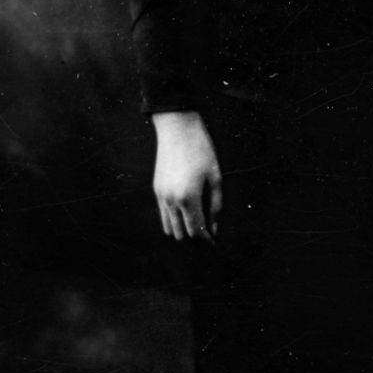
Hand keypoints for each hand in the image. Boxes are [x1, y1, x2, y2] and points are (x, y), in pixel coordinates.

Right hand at [152, 111, 221, 240]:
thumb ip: (216, 205)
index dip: (207, 241)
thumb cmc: (201, 149)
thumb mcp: (215, 177)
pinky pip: (163, 215)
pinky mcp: (156, 189)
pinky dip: (174, 221)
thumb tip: (214, 228)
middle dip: (195, 240)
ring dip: (183, 233)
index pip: (196, 231)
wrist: (177, 128)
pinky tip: (186, 216)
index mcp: (188, 197)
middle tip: (208, 238)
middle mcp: (171, 200)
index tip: (215, 244)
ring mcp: (161, 196)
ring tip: (197, 229)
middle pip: (181, 235)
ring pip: (169, 228)